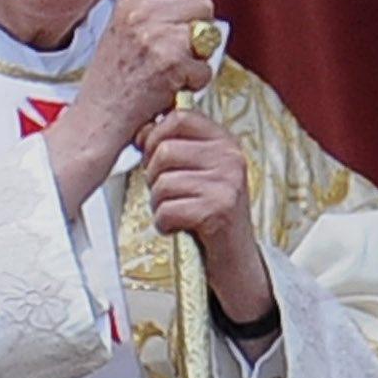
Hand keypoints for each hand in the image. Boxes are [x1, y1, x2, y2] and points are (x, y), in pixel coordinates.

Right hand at [44, 0, 215, 210]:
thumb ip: (149, 10)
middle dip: (200, 27)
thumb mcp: (121, 30)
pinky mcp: (172, 64)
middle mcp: (142, 15)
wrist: (97, 120)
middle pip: (202, 3)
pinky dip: (195, 83)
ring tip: (176, 69)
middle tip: (182, 48)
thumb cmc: (110, 83)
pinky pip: (206, 66)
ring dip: (199, 57)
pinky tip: (172, 88)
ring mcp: (158, 38)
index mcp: (130, 2)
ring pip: (208, 34)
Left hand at [142, 108, 271, 323]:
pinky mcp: (218, 211)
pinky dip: (164, 224)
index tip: (151, 153)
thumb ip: (175, 147)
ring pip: (162, 182)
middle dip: (153, 177)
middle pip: (165, 150)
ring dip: (158, 204)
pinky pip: (167, 209)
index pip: (179, 118)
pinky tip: (178, 227)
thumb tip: (140, 130)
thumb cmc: (210, 215)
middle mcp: (230, 158)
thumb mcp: (199, 173)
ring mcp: (227, 184)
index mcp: (225, 142)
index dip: (155, 135)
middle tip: (167, 194)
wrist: (236, 260)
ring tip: (176, 212)